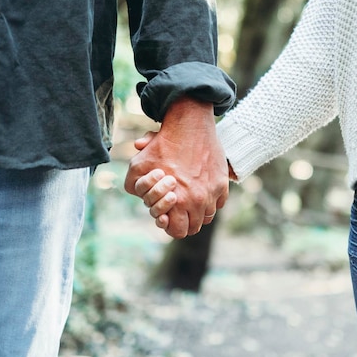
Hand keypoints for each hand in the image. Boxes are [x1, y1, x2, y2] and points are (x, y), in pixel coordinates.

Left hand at [124, 96, 228, 237]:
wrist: (191, 124)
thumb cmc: (164, 143)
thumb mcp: (140, 162)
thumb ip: (134, 181)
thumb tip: (136, 191)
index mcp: (178, 200)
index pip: (177, 231)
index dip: (171, 227)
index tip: (168, 217)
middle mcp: (198, 200)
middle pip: (194, 228)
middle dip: (184, 222)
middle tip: (178, 211)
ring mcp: (213, 192)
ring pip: (207, 216)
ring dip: (198, 212)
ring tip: (189, 199)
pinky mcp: (222, 183)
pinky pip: (218, 203)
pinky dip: (211, 200)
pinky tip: (201, 189)